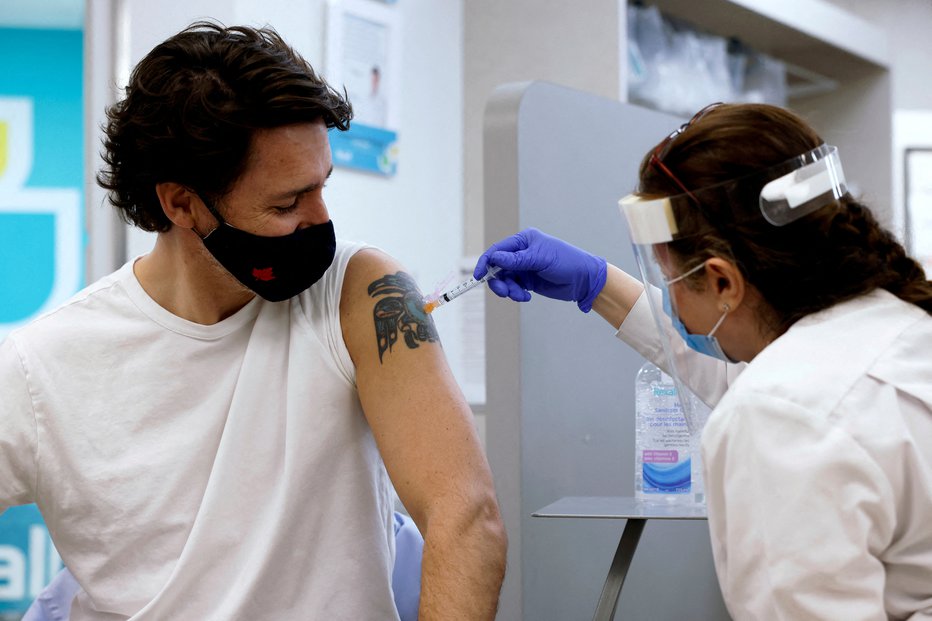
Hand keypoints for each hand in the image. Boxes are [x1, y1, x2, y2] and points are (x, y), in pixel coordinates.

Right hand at [474, 228, 607, 311]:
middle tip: (504, 292)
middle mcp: (521, 253)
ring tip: (520, 296)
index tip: (478, 276)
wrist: (584, 280)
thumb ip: (516, 260)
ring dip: (509, 290)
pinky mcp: (528, 281)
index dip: (485, 263)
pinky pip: (513, 288)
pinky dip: (516, 294)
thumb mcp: (540, 259)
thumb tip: (494, 258)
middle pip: (497, 268)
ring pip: (505, 280)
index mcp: (523, 241)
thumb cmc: (566, 262)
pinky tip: (527, 296)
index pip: (497, 250)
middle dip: (498, 281)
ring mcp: (524, 268)